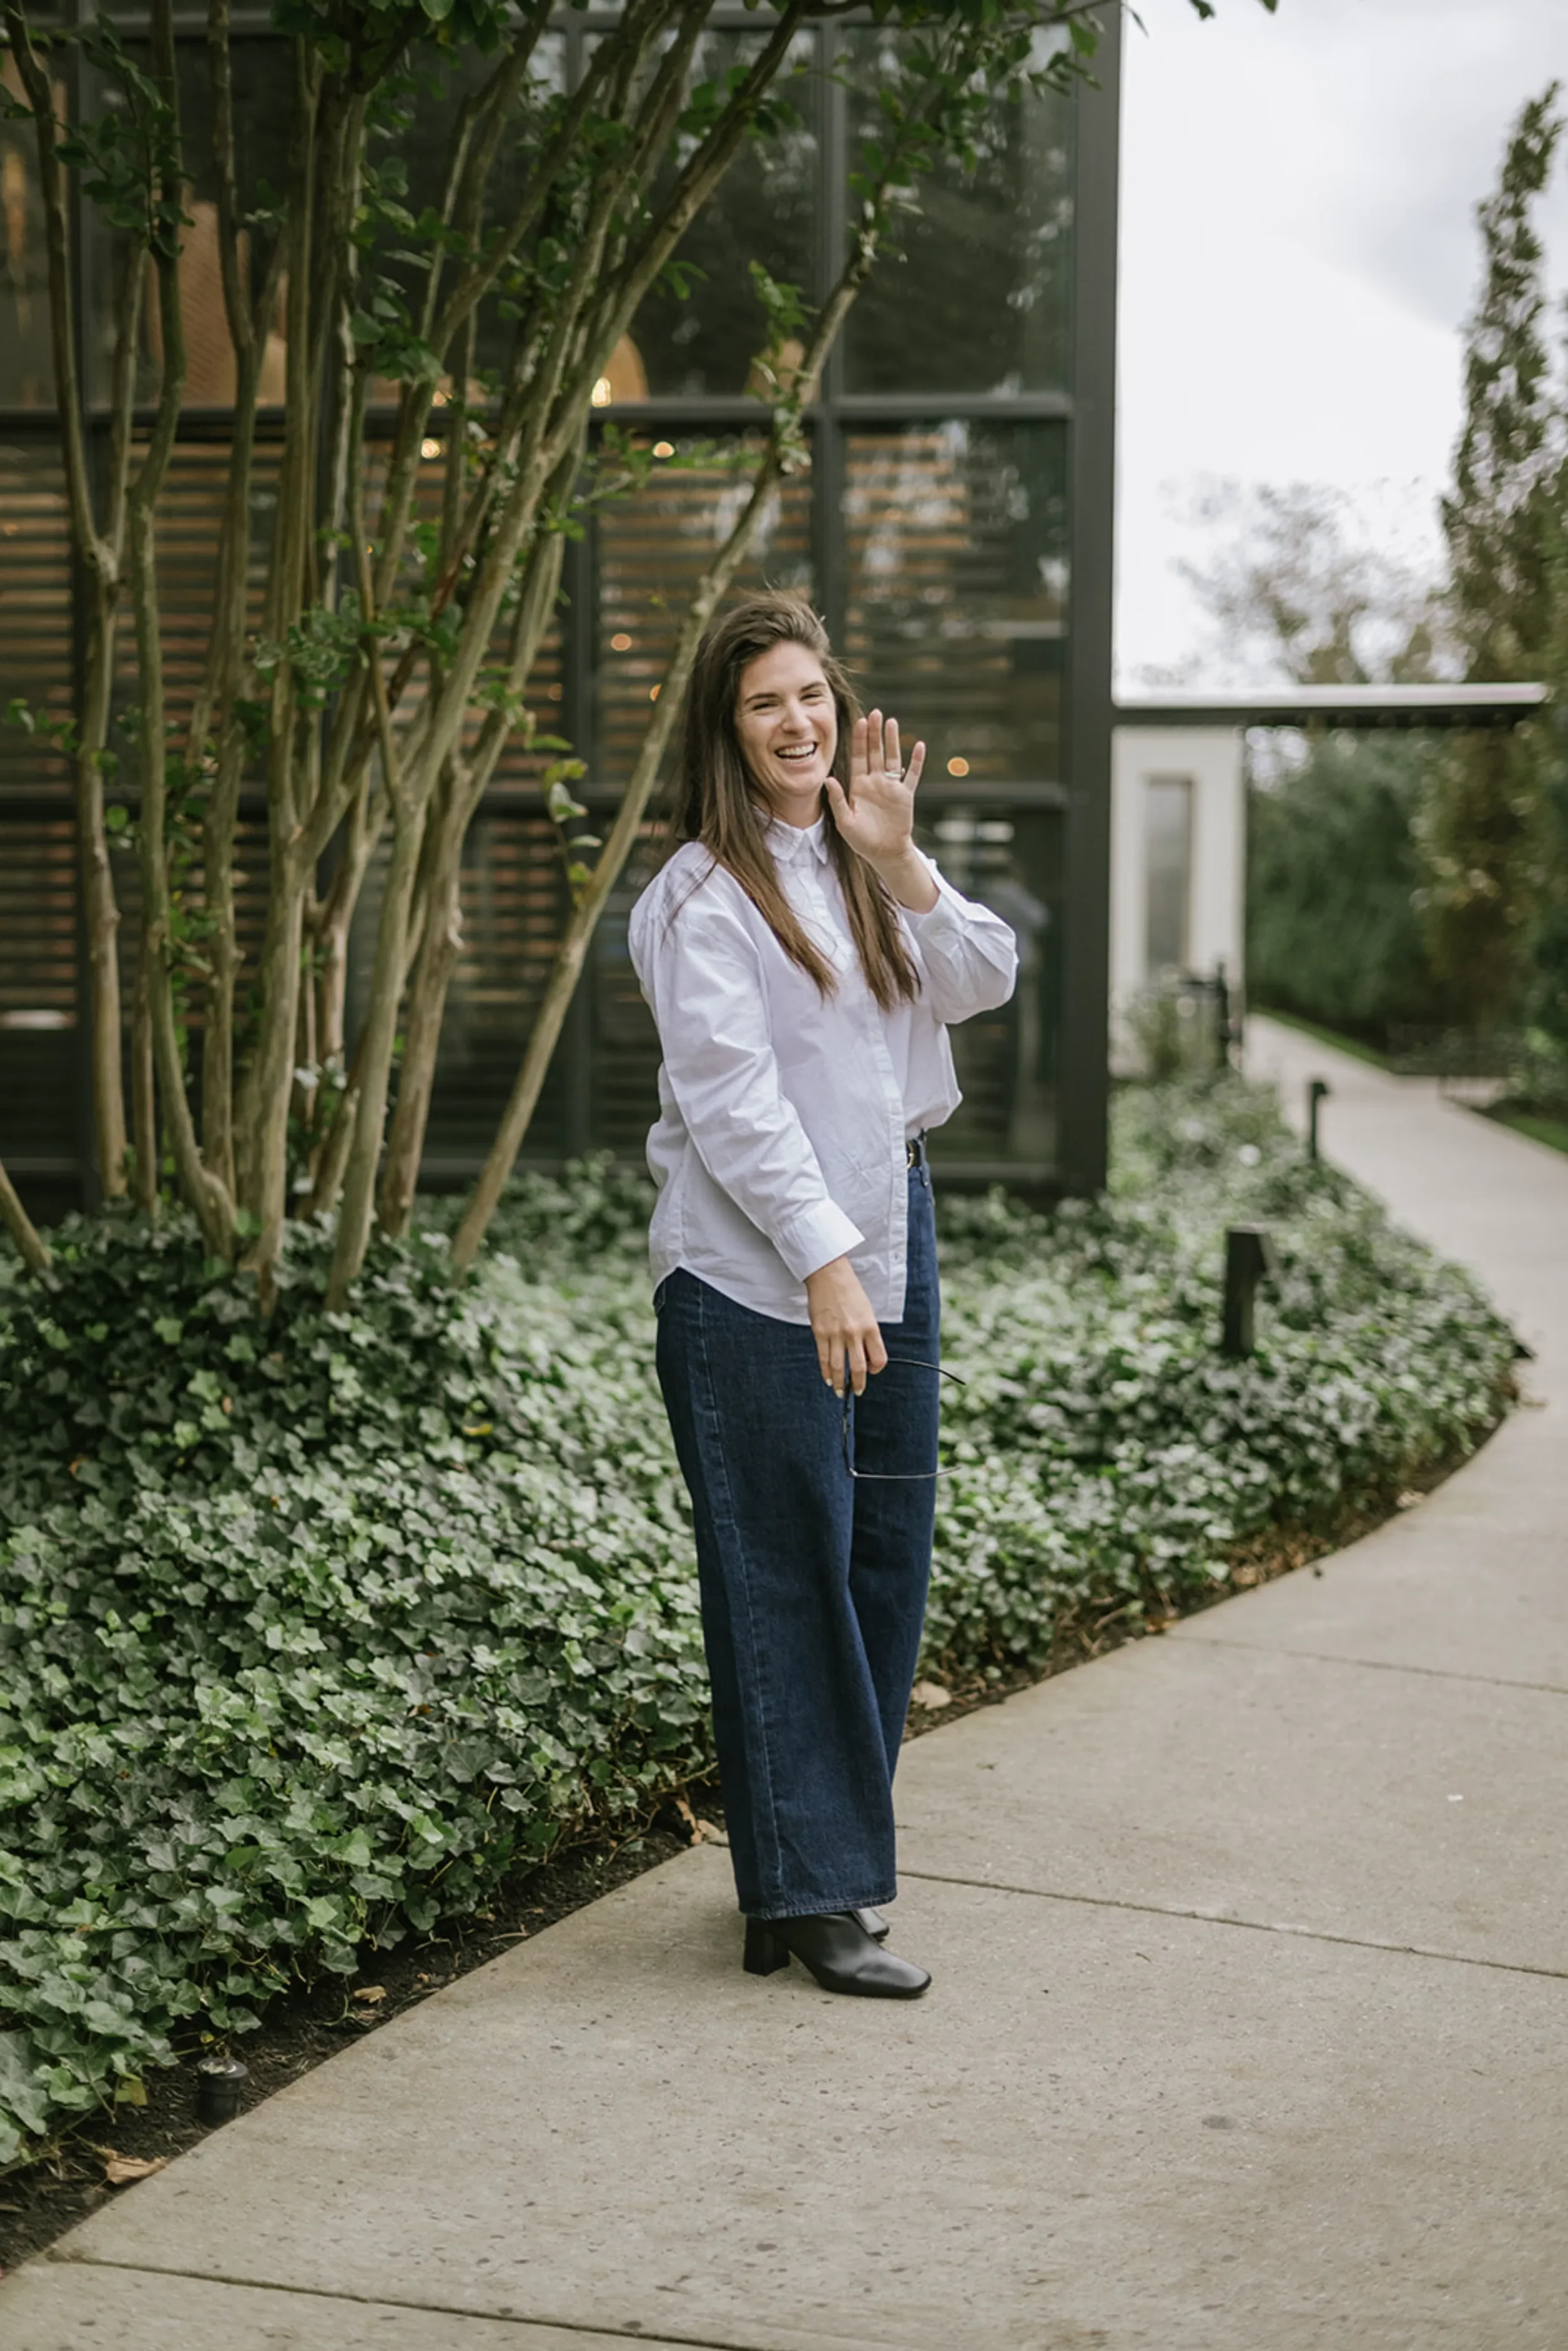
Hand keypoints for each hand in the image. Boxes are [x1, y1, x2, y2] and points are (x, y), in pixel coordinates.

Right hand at [804, 1256, 887, 1396]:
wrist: (829, 1275)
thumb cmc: (850, 1291)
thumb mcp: (867, 1311)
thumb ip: (868, 1333)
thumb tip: (865, 1353)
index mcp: (870, 1327)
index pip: (879, 1358)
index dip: (876, 1369)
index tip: (871, 1371)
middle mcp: (854, 1333)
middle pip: (858, 1367)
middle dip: (858, 1384)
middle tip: (857, 1391)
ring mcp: (836, 1334)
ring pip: (838, 1366)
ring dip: (840, 1383)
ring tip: (840, 1392)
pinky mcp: (820, 1332)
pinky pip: (823, 1358)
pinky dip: (825, 1371)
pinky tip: (828, 1378)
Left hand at [824, 712, 935, 910]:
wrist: (884, 853)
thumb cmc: (862, 840)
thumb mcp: (845, 822)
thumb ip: (838, 800)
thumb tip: (829, 779)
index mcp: (859, 786)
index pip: (858, 757)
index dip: (858, 740)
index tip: (859, 722)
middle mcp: (875, 782)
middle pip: (875, 752)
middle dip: (874, 733)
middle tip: (875, 713)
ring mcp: (891, 787)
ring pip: (893, 759)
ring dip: (892, 741)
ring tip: (891, 722)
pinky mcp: (906, 795)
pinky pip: (913, 775)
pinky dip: (917, 762)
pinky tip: (919, 746)